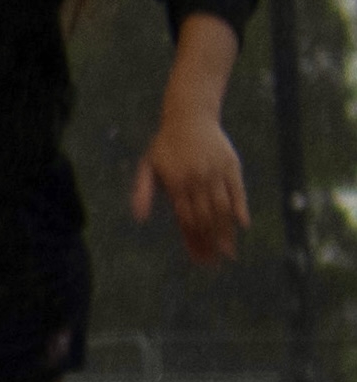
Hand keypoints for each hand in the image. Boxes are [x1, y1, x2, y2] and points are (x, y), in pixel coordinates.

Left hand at [134, 108, 247, 262]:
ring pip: (222, 208)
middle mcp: (197, 180)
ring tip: (229, 252)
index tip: (198, 260)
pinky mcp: (232, 166)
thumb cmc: (165, 145)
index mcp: (176, 184)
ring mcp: (216, 173)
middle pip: (205, 219)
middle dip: (209, 244)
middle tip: (213, 264)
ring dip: (225, 232)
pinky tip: (242, 225)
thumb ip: (142, 191)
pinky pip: (238, 191)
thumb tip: (139, 218)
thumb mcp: (148, 166)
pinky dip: (240, 207)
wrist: (189, 117)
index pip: (186, 220)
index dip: (192, 242)